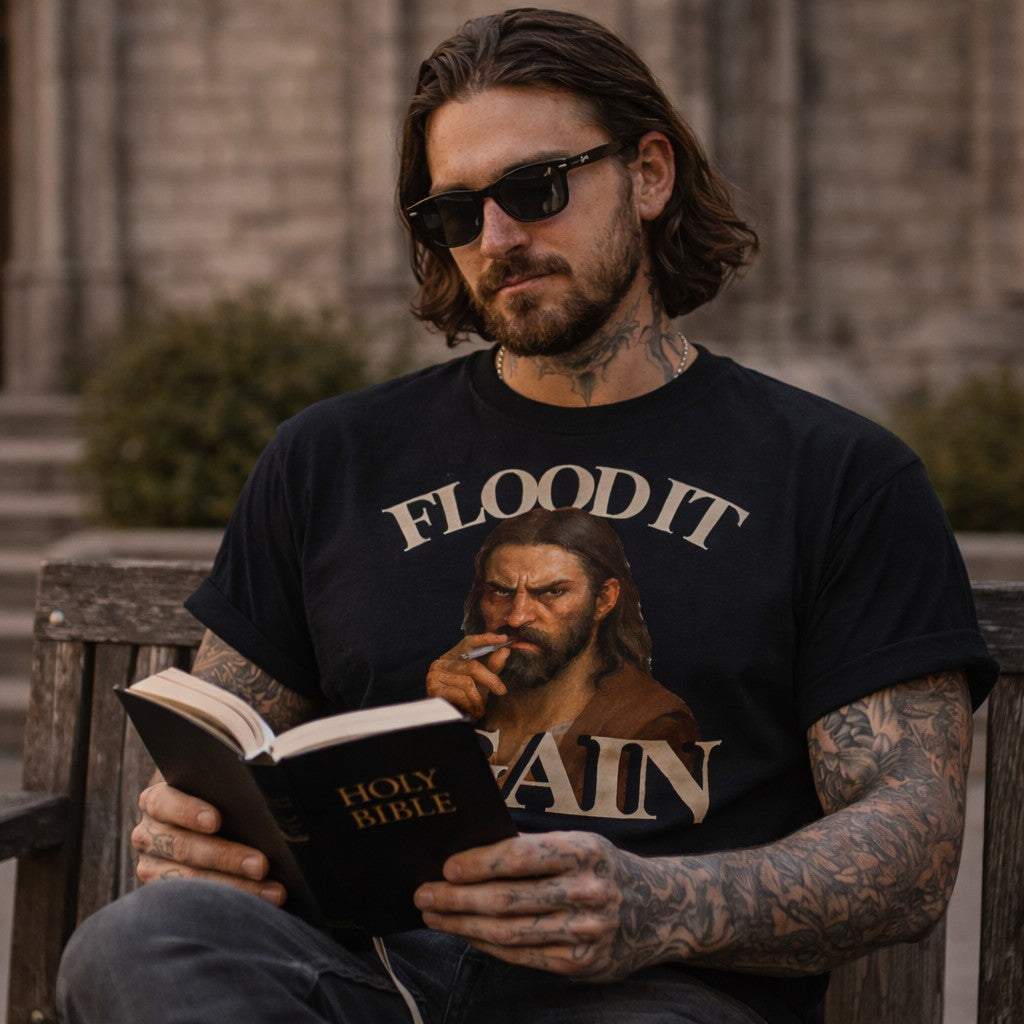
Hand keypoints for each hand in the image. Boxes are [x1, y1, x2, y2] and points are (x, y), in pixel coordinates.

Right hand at [132, 780, 285, 905]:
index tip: (217, 821)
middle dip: (226, 857)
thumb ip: (227, 790)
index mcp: (156, 801)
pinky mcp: (165, 895)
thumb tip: (260, 796)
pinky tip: (259, 907)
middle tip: (263, 864)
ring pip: (190, 881)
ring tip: (273, 892)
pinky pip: (195, 905)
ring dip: (236, 887)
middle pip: (183, 848)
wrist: (198, 820)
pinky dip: (230, 905)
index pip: (164, 803)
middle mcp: (148, 836)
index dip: (188, 811)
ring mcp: (153, 868)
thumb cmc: (217, 797)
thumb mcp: (214, 788)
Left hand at [413, 831, 655, 980]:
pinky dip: (487, 945)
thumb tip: (468, 850)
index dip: (478, 863)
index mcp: (584, 851)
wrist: (658, 909)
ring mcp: (586, 932)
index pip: (520, 856)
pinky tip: (466, 934)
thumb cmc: (601, 867)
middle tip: (424, 894)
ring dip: (463, 924)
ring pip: (509, 931)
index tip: (445, 866)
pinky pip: (522, 956)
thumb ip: (531, 847)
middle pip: (507, 899)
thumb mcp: (579, 843)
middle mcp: (588, 891)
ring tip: (434, 915)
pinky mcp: (582, 965)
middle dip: (457, 898)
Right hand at [426, 632, 510, 718]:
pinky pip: (459, 694)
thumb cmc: (466, 699)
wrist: (448, 720)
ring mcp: (436, 674)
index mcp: (454, 655)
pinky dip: (469, 705)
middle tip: (501, 690)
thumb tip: (506, 651)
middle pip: (473, 666)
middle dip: (490, 680)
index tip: (503, 638)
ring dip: (478, 699)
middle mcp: (442, 661)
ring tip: (481, 708)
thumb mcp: (481, 681)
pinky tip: (472, 712)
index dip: (486, 639)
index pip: (469, 642)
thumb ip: (492, 666)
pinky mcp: (433, 688)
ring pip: (467, 683)